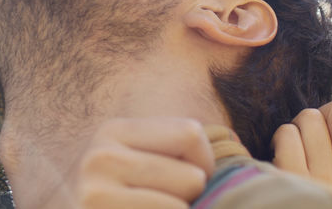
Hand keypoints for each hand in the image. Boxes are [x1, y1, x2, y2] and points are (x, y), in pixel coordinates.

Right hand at [57, 117, 215, 208]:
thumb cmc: (117, 195)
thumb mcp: (133, 158)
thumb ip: (169, 147)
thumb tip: (234, 148)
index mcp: (113, 131)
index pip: (191, 134)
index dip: (204, 160)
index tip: (192, 178)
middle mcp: (101, 158)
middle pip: (192, 177)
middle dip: (193, 196)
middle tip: (175, 203)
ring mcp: (97, 196)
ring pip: (180, 207)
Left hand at [271, 70, 331, 197]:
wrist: (289, 207)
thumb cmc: (316, 178)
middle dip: (324, 110)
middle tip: (314, 134)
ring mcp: (327, 183)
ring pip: (311, 117)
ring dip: (298, 125)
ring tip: (298, 149)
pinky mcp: (295, 180)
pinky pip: (288, 133)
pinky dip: (281, 137)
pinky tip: (283, 156)